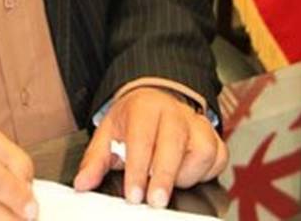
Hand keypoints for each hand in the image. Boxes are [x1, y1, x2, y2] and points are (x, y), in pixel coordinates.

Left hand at [73, 87, 227, 208]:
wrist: (156, 99)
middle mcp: (174, 112)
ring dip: (186, 175)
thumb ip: (95, 160)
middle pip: (174, 144)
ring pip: (202, 151)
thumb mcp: (108, 133)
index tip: (133, 194)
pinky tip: (188, 176)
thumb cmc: (133, 119)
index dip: (138, 169)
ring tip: (168, 183)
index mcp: (145, 108)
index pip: (142, 138)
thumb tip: (83, 183)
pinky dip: (206, 173)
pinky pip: (217, 158)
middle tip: (154, 201)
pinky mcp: (212, 136)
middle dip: (164, 177)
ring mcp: (196, 124)